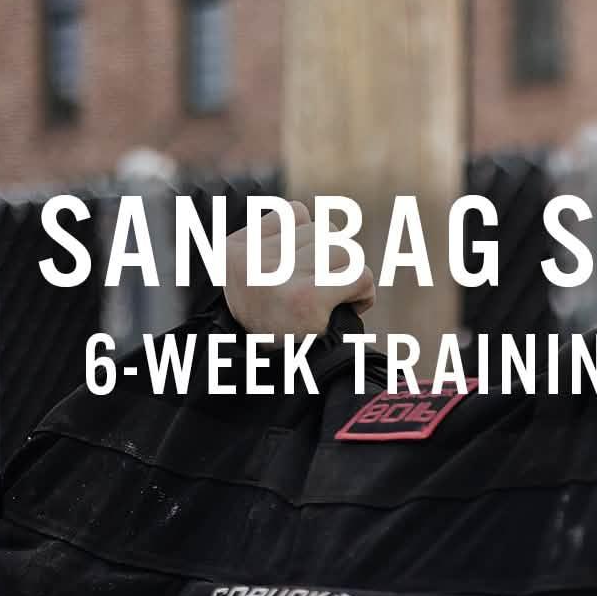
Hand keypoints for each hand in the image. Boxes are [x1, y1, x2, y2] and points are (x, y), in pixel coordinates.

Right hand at [223, 200, 375, 340]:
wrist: (278, 382)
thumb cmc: (279, 325)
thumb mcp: (264, 274)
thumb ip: (285, 241)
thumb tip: (320, 221)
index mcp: (233, 250)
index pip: (295, 214)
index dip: (310, 244)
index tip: (297, 280)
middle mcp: (248, 261)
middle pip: (323, 231)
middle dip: (333, 262)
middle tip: (318, 296)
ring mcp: (275, 278)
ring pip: (344, 250)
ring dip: (349, 277)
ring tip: (330, 304)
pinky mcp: (305, 298)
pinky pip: (359, 274)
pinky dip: (363, 293)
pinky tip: (346, 310)